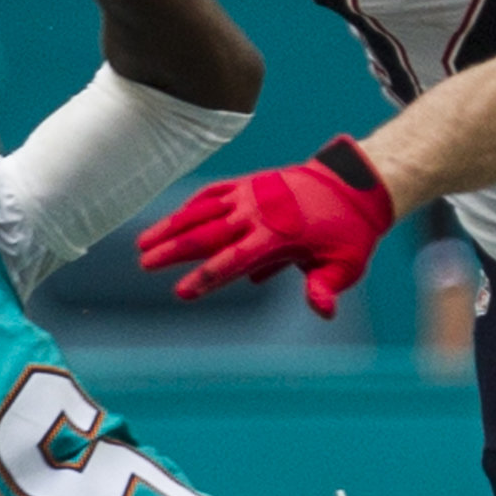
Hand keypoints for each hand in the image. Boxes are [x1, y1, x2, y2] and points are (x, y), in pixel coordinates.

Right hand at [137, 139, 394, 318]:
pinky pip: (213, 193)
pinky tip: (170, 220)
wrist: (353, 185)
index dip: (207, 277)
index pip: (235, 260)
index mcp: (278, 235)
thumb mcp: (345, 265)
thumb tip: (323, 310)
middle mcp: (258, 212)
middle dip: (174, 250)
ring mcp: (251, 194)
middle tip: (145, 264)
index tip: (182, 292)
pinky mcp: (249, 184)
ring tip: (141, 244)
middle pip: (208, 233)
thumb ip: (326, 286)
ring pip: (202, 211)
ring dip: (171, 226)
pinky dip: (191, 206)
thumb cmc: (349, 233)